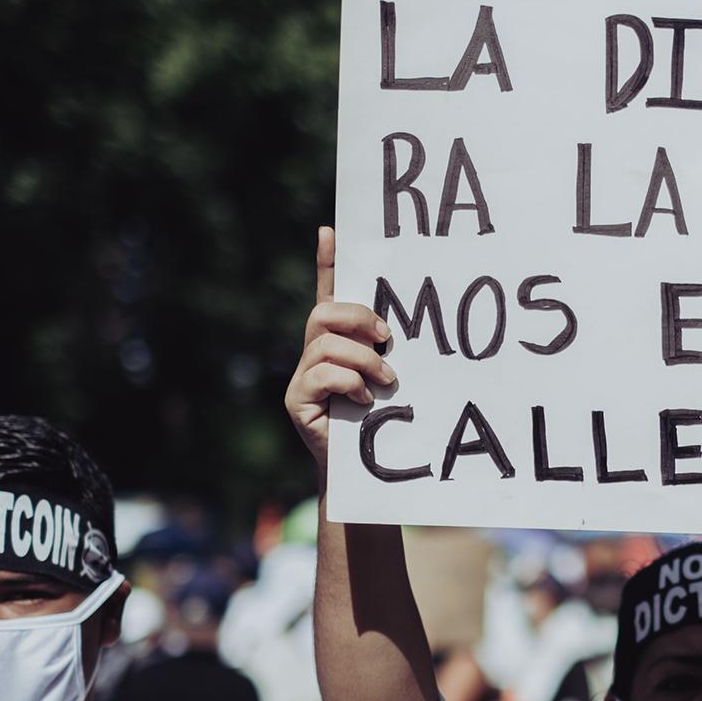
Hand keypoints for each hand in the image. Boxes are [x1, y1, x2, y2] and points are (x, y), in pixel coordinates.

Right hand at [284, 227, 396, 470]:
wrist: (367, 470)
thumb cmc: (386, 422)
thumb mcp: (393, 378)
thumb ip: (391, 350)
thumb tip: (405, 329)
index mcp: (339, 341)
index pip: (330, 293)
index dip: (328, 263)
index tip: (331, 230)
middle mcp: (315, 352)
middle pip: (323, 313)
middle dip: (359, 319)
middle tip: (387, 341)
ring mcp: (303, 375)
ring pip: (326, 343)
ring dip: (364, 360)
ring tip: (385, 382)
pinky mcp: (296, 399)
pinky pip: (322, 372)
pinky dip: (349, 383)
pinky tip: (364, 400)